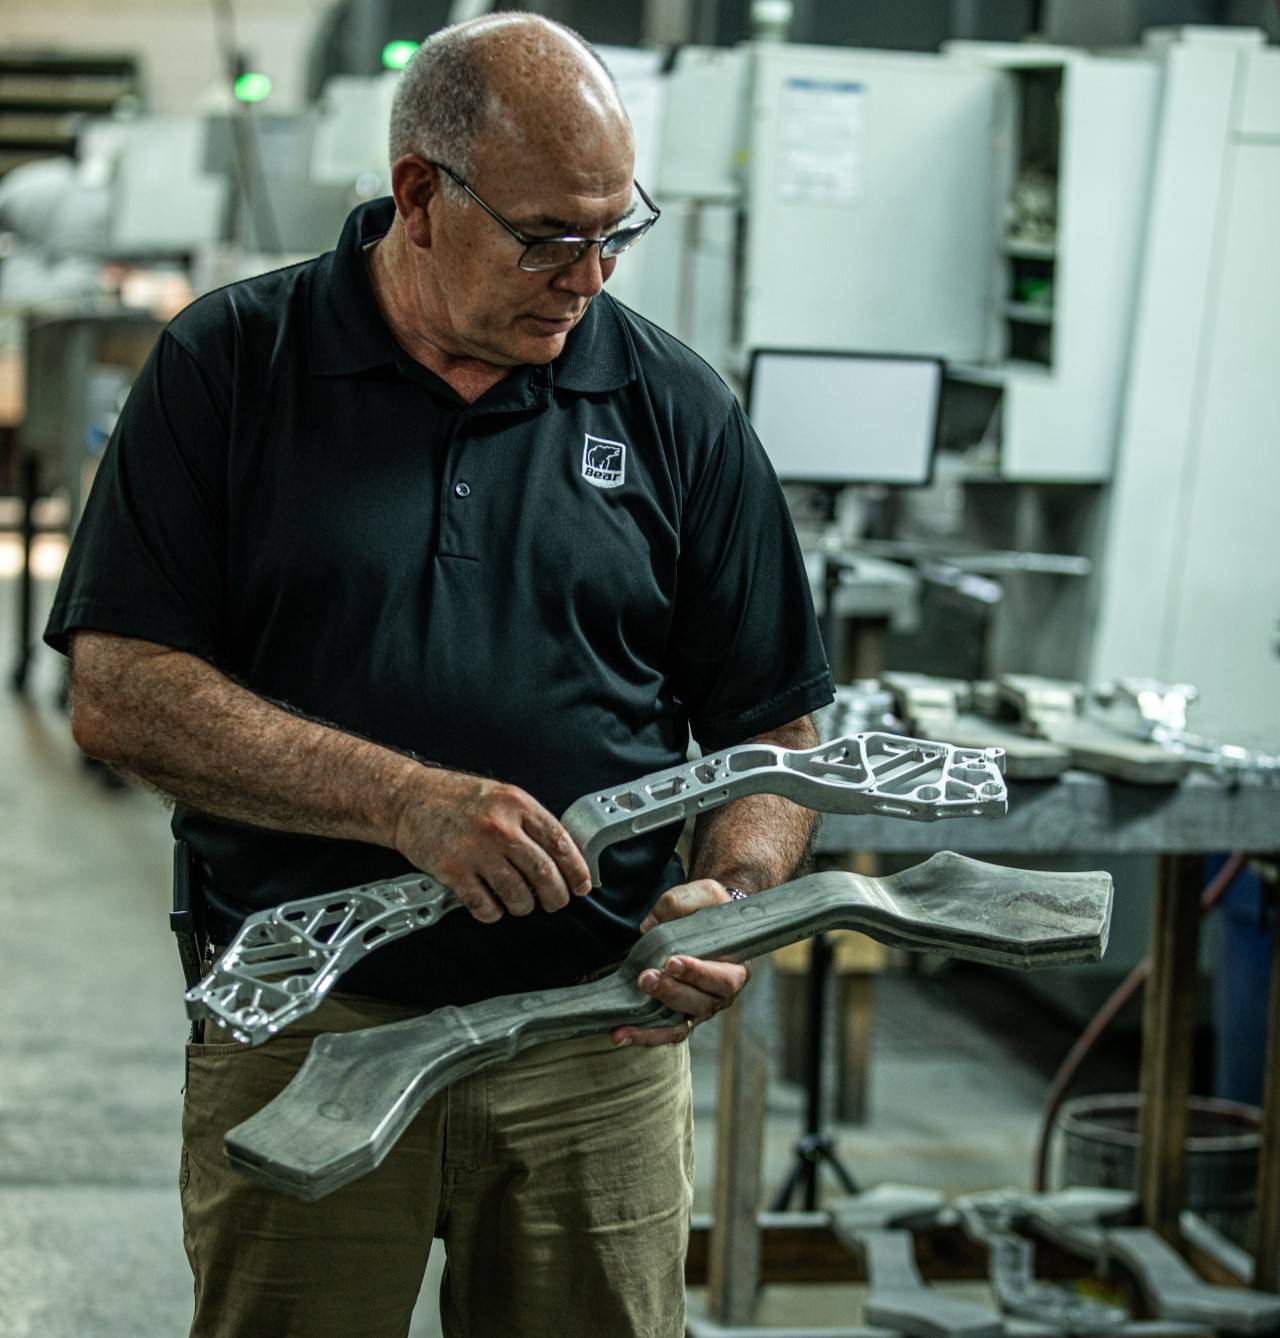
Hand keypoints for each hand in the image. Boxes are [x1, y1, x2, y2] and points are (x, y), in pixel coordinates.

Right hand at [394, 769, 591, 922]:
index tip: (582, 884)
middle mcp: (499, 827)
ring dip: (524, 906)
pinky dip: (493, 912)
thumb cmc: (455, 798)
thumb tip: (561, 851)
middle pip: (543, 872)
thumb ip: (528, 820)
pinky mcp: (453, 871)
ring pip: (517, 894)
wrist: (408, 798)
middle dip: (556, 895)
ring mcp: (475, 850)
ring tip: (522, 903)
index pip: (559, 841)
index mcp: (516, 804)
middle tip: (556, 902)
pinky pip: (484, 905)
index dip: (576, 868)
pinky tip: (492, 906)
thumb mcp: (500, 796)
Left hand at [611, 878, 751, 1047]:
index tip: (672, 962)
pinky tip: (619, 1034)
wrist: (711, 921)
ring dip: (652, 1026)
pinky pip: (665, 1033)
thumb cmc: (712, 909)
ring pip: (681, 1024)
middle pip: (701, 1003)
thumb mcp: (705, 893)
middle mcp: (721, 995)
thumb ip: (681, 902)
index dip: (699, 973)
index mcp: (736, 967)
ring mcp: (701, 1008)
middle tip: (645, 978)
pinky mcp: (681, 1016)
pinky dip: (644, 1036)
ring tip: (624, 1022)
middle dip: (671, 992)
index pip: (723, 977)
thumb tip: (650, 925)